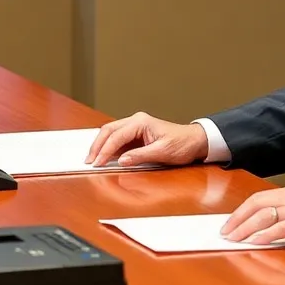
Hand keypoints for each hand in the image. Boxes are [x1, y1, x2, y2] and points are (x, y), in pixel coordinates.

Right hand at [85, 112, 208, 167]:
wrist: (195, 142)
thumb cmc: (182, 144)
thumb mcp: (162, 152)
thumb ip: (140, 156)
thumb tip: (122, 160)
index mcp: (141, 122)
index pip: (117, 136)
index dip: (105, 150)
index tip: (97, 162)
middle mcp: (136, 121)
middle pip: (109, 130)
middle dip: (97, 146)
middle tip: (89, 160)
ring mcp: (135, 127)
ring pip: (111, 133)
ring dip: (101, 146)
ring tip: (93, 159)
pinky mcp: (137, 135)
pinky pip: (118, 139)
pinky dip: (109, 147)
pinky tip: (104, 156)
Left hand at [220, 183, 284, 247]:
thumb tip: (264, 229)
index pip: (259, 198)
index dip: (241, 211)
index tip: (229, 223)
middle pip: (256, 204)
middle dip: (237, 219)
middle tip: (224, 232)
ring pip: (264, 216)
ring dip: (245, 229)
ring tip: (233, 240)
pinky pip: (281, 228)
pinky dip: (265, 236)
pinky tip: (255, 243)